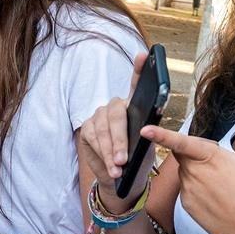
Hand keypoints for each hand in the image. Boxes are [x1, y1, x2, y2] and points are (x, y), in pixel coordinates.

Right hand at [77, 52, 154, 214]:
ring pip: (103, 130)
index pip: (137, 84)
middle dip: (119, 139)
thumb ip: (146, 134)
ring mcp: (99, 116)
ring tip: (119, 168)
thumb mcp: (147, 145)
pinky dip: (102, 155)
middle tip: (124, 158)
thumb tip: (146, 131)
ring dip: (110, 151)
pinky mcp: (87, 128)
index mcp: (134, 105)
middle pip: (116, 115)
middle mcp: (115, 105)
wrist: (121, 177)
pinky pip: (93, 140)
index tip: (144, 55)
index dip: (140, 69)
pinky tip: (110, 168)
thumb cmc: (138, 158)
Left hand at [144, 100, 234, 233]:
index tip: (145, 129)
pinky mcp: (187, 207)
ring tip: (225, 186)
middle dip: (198, 155)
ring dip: (198, 172)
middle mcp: (194, 174)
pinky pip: (187, 190)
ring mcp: (188, 192)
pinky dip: (198, 189)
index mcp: (210, 158)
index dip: (161, 134)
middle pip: (185, 155)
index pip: (181, 142)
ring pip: (186, 172)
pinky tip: (218, 198)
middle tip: (224, 166)